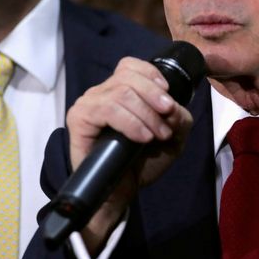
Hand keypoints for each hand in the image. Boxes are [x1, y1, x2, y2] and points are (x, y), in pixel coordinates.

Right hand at [65, 56, 192, 250]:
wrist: (121, 193)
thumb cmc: (142, 163)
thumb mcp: (173, 137)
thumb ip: (179, 118)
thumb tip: (172, 108)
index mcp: (119, 90)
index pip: (130, 65)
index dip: (152, 76)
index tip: (168, 100)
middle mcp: (101, 92)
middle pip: (129, 76)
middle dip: (155, 98)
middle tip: (167, 122)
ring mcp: (88, 104)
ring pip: (121, 92)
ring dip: (146, 114)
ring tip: (157, 135)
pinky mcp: (79, 119)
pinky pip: (107, 109)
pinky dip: (131, 122)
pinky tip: (142, 137)